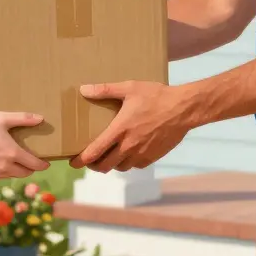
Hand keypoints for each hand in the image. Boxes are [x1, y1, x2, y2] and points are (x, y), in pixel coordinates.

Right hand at [0, 112, 50, 180]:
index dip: (43, 165)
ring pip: (12, 176)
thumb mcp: (2, 118)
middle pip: (25, 173)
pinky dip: (4, 172)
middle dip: (31, 168)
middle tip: (31, 160)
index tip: (46, 163)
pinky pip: (0, 177)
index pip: (34, 165)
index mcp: (12, 153)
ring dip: (17, 170)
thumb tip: (41, 119)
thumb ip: (23, 119)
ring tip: (15, 160)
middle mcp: (5, 167)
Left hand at [69, 81, 189, 172]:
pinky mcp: (153, 157)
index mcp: (119, 130)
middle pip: (104, 166)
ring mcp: (141, 154)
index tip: (72, 162)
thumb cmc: (156, 96)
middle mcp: (129, 146)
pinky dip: (127, 163)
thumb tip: (83, 89)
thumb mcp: (129, 88)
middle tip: (89, 160)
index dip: (81, 160)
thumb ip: (105, 90)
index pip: (94, 151)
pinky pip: (135, 166)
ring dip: (111, 164)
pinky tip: (127, 153)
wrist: (183, 109)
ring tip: (107, 156)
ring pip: (120, 167)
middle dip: (93, 165)